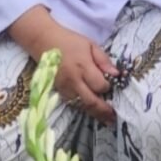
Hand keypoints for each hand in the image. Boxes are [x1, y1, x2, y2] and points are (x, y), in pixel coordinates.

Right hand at [8, 6, 119, 124]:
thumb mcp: (90, 45)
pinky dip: (84, 108)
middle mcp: (74, 81)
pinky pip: (73, 103)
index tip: (113, 86)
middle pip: (91, 101)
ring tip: (107, 120)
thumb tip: (116, 74)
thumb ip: (104, 61)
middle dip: (104, 111)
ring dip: (95, 113)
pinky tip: (93, 112)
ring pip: (82, 105)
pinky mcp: (58, 91)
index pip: (99, 85)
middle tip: (114, 118)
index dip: (108, 88)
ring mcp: (65, 88)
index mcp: (83, 67)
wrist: (43, 41)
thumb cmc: (70, 41)